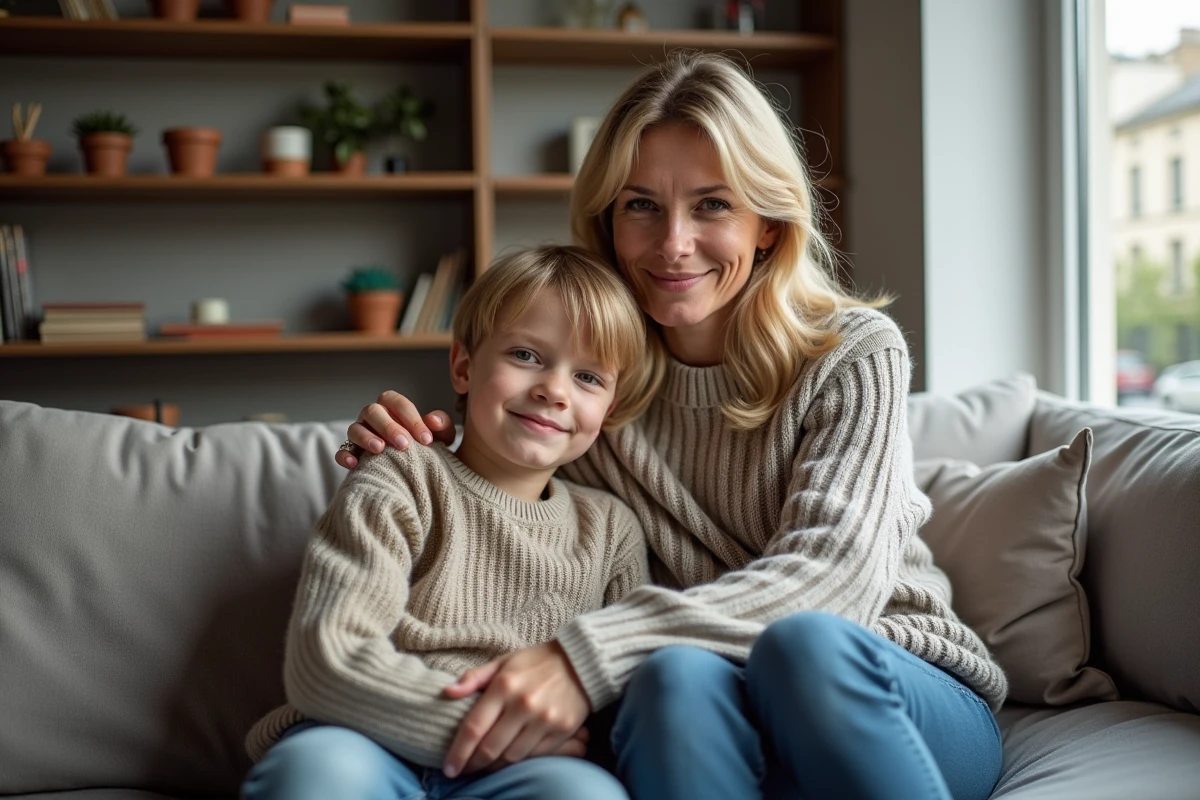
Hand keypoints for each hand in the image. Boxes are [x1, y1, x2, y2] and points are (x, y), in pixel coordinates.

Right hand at [334, 390, 455, 469]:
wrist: (417, 473)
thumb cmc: (427, 448)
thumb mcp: (441, 437)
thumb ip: (441, 426)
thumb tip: (433, 420)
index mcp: (393, 408)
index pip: (397, 403)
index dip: (412, 418)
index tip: (426, 440)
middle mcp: (374, 417)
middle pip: (373, 411)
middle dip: (388, 426)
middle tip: (404, 444)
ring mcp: (360, 434)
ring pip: (354, 428)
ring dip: (366, 437)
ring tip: (380, 450)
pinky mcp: (351, 453)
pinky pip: (341, 451)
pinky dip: (345, 455)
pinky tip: (355, 464)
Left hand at [441, 642, 590, 776]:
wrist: (580, 661)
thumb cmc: (536, 662)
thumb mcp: (502, 662)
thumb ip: (474, 678)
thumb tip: (447, 692)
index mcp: (504, 686)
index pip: (474, 728)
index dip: (458, 752)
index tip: (448, 767)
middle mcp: (523, 704)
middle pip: (490, 749)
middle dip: (472, 765)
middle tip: (463, 771)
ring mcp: (544, 719)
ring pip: (511, 757)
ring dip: (494, 767)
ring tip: (484, 766)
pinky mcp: (562, 730)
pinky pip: (534, 756)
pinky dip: (519, 762)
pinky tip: (509, 760)